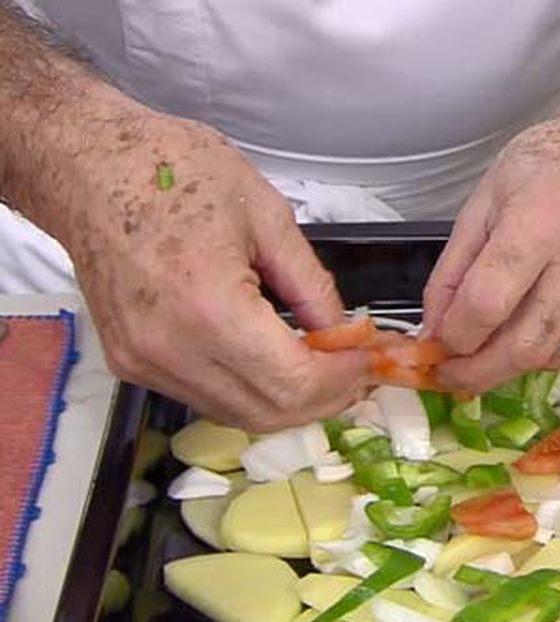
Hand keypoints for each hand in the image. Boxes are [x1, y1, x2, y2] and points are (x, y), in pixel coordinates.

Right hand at [60, 111, 367, 430]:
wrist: (88, 166)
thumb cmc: (173, 170)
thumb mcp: (267, 215)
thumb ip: (311, 284)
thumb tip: (343, 331)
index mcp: (209, 307)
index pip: (295, 381)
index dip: (342, 378)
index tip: (368, 357)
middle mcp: (170, 349)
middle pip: (269, 412)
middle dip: (324, 399)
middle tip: (355, 370)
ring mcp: (144, 361)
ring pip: (237, 414)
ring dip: (288, 402)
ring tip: (324, 368)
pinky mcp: (129, 363)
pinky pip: (205, 398)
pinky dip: (249, 391)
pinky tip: (274, 360)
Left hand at [422, 108, 559, 390]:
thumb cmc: (552, 167)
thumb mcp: (485, 200)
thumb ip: (454, 269)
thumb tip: (434, 331)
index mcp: (539, 222)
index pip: (487, 303)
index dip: (454, 336)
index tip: (437, 346)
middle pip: (524, 346)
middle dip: (479, 373)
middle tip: (454, 374)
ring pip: (552, 353)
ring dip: (514, 356)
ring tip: (498, 335)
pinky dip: (553, 341)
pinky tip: (546, 310)